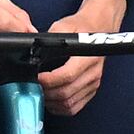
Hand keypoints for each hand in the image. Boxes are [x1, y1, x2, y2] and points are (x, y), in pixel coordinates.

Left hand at [37, 0, 125, 116]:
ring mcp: (93, 83)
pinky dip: (61, 108)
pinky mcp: (92, 89)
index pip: (67, 76)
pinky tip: (52, 100)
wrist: (98, 27)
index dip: (49, 80)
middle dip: (47, 92)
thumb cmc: (81, 26)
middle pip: (67, 93)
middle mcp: (93, 72)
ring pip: (70, 103)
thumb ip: (50, 38)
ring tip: (41, 93)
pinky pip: (75, 107)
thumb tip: (34, 49)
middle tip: (34, 87)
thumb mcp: (64, 25)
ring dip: (52, 102)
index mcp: (88, 57)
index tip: (37, 78)